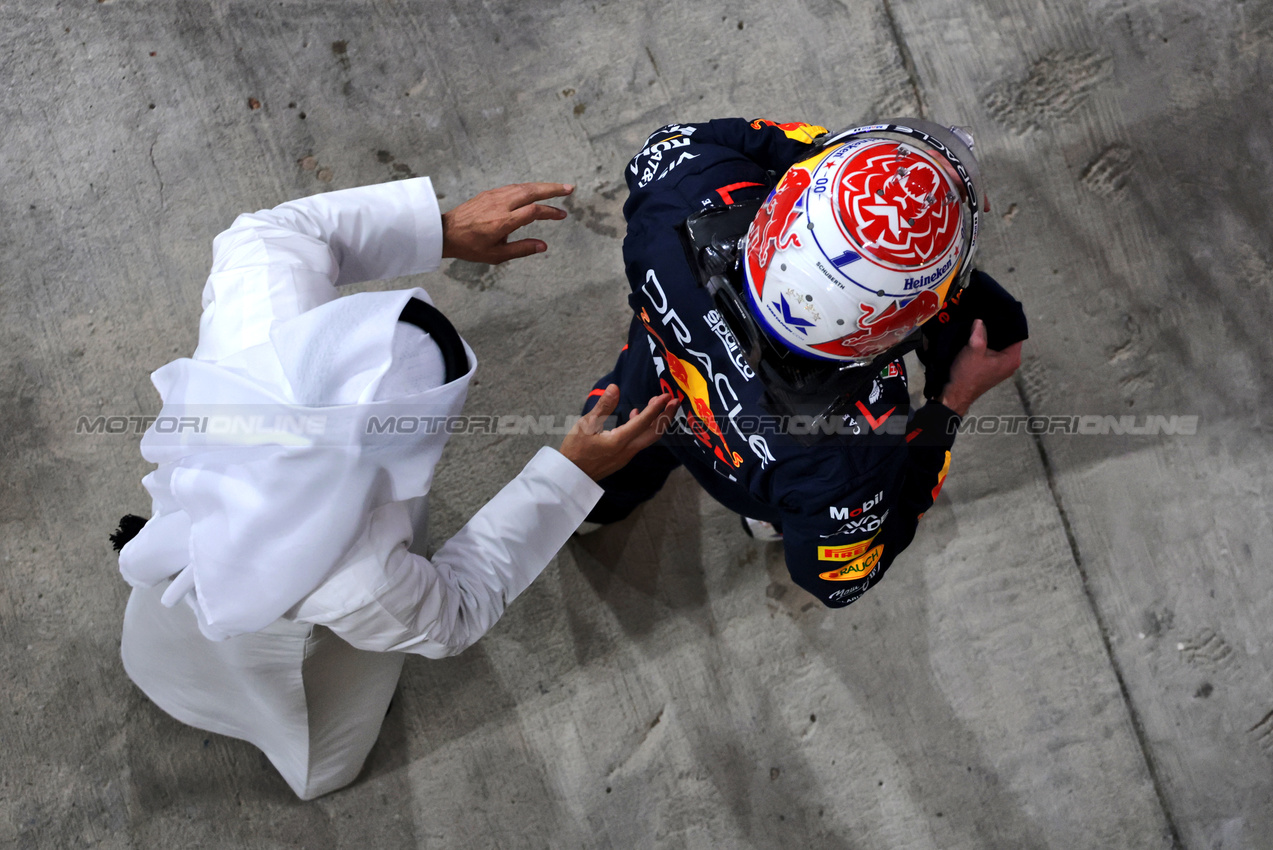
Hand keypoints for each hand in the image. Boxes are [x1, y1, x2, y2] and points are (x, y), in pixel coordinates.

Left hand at [441, 182, 573, 263]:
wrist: (446, 232)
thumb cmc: (471, 247)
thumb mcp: (497, 255)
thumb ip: (522, 249)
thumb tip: (544, 246)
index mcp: (503, 221)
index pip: (534, 212)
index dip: (550, 212)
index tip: (562, 215)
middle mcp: (500, 205)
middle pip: (532, 191)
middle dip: (553, 189)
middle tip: (570, 188)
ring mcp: (494, 196)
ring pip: (523, 186)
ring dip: (542, 186)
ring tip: (558, 188)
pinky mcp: (490, 193)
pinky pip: (513, 187)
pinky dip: (528, 187)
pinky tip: (535, 190)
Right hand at [559, 386, 678, 481]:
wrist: (570, 477)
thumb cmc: (574, 450)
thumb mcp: (585, 425)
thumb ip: (603, 406)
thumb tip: (614, 387)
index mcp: (618, 441)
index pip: (643, 422)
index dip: (657, 407)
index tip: (667, 396)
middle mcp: (627, 450)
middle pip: (654, 433)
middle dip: (666, 416)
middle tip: (675, 401)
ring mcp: (626, 456)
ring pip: (648, 438)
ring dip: (656, 422)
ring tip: (658, 404)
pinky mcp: (622, 458)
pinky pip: (639, 441)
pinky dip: (644, 428)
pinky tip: (635, 416)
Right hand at [938, 319, 1022, 416]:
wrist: (955, 395)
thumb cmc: (967, 374)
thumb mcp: (974, 349)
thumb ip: (979, 332)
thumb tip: (980, 320)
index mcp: (1012, 359)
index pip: (1017, 333)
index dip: (1010, 320)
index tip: (1000, 308)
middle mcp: (1010, 363)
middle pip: (1008, 338)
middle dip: (998, 326)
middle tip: (989, 312)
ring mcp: (1001, 367)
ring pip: (999, 344)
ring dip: (991, 335)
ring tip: (983, 320)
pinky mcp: (992, 368)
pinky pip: (993, 350)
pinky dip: (987, 343)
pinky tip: (978, 334)